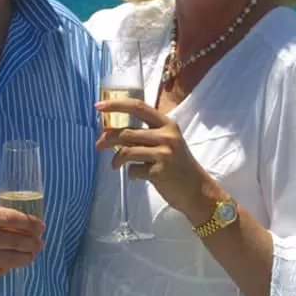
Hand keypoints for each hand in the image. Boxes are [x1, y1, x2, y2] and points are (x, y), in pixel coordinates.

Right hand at [0, 204, 44, 281]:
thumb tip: (15, 222)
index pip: (9, 217)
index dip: (29, 222)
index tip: (40, 225)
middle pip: (12, 239)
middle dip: (31, 242)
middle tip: (40, 242)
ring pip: (7, 258)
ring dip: (24, 257)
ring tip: (32, 255)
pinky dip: (6, 268)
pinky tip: (11, 264)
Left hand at [95, 99, 218, 220]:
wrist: (197, 191)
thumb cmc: (178, 165)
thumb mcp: (167, 143)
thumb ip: (146, 135)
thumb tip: (113, 133)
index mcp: (167, 124)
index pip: (138, 107)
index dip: (116, 104)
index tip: (99, 106)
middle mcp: (166, 136)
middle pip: (127, 132)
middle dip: (108, 138)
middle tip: (98, 145)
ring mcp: (163, 153)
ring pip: (127, 151)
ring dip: (116, 159)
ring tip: (114, 165)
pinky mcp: (159, 172)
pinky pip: (134, 170)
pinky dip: (131, 174)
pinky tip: (136, 175)